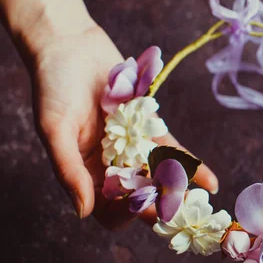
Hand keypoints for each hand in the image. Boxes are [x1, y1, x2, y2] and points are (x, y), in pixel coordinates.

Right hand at [29, 22, 218, 229]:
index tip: (144, 209)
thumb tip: (82, 212)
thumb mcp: (54, 129)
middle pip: (138, 197)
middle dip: (159, 208)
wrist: (71, 46)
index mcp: (84, 173)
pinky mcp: (149, 128)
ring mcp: (132, 147)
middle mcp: (110, 165)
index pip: (107, 208)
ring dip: (179, 192)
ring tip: (200, 204)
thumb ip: (69, 170)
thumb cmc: (53, 87)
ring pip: (159, 177)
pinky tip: (210, 181)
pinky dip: (189, 165)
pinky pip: (171, 151)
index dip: (125, 214)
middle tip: (181, 215)